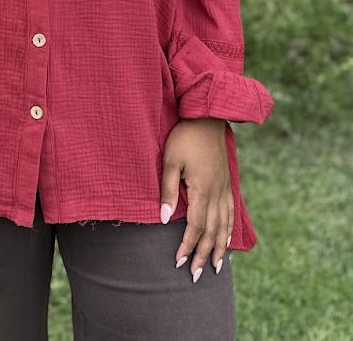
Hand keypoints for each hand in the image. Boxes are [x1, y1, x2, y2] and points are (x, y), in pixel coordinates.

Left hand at [159, 118, 232, 280]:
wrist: (207, 117)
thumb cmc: (185, 137)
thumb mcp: (170, 161)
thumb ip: (168, 191)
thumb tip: (163, 220)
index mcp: (202, 190)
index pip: (195, 226)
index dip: (187, 246)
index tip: (179, 263)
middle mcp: (217, 193)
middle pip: (211, 232)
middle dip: (204, 255)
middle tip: (197, 277)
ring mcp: (224, 188)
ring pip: (224, 225)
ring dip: (219, 248)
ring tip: (217, 268)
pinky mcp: (227, 182)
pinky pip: (231, 212)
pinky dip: (229, 229)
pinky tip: (227, 238)